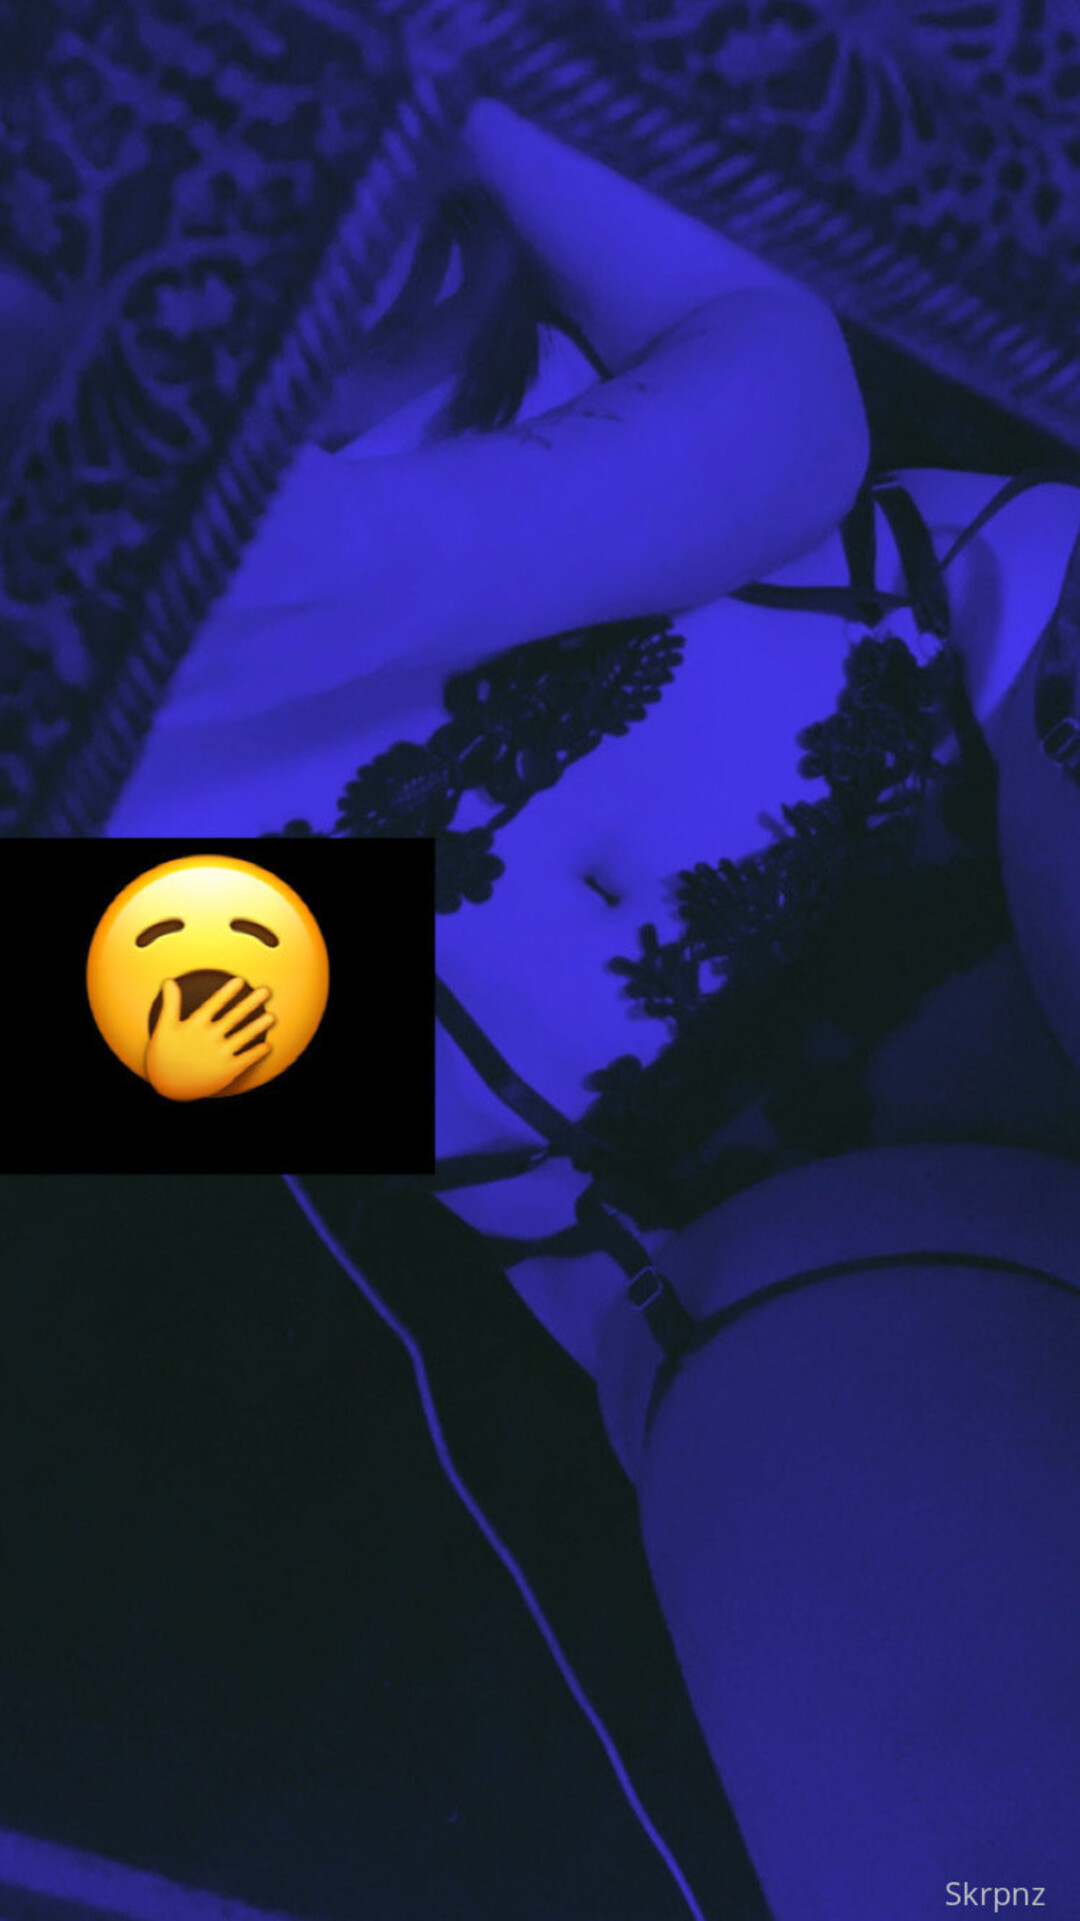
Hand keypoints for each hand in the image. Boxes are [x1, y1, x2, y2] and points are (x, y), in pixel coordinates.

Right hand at [145, 977, 274, 1101]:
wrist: (169, 1086)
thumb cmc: (165, 1054)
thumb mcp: (165, 1028)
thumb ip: (171, 1004)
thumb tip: (169, 981)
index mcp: (195, 1026)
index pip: (214, 1004)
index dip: (227, 992)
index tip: (240, 980)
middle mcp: (209, 1038)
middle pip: (234, 1016)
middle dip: (251, 1002)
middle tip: (266, 990)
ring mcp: (219, 1054)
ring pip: (244, 1036)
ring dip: (259, 1026)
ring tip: (272, 1016)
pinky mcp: (227, 1070)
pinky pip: (246, 1059)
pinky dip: (257, 1052)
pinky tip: (267, 1046)